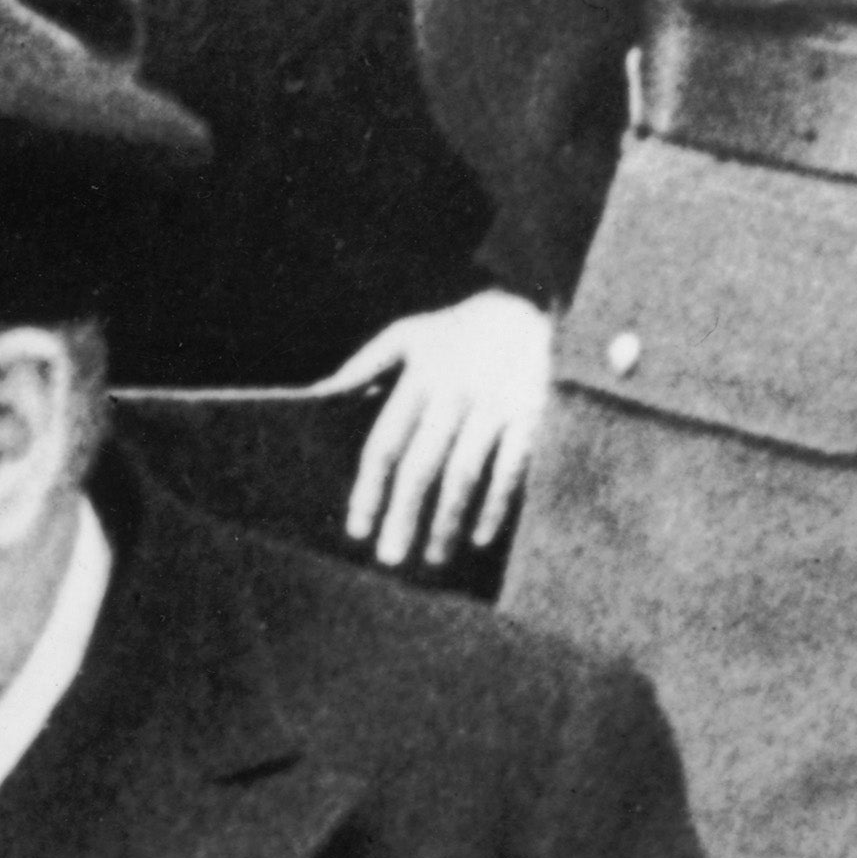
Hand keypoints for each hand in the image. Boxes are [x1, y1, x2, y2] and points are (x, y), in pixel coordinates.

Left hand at [334, 291, 551, 568]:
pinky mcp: (534, 409)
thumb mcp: (411, 333)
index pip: (386, 443)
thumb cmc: (460, 329)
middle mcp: (456, 392)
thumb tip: (321, 394)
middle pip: (422, 465)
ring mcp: (497, 402)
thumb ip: (367, 362)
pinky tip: (481, 536)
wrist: (535, 299)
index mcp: (421, 377)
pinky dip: (497, 503)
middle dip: (404, 514)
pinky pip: (512, 465)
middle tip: (390, 559)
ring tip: (433, 558)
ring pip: (465, 471)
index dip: (369, 490)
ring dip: (447, 519)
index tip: (358, 531)